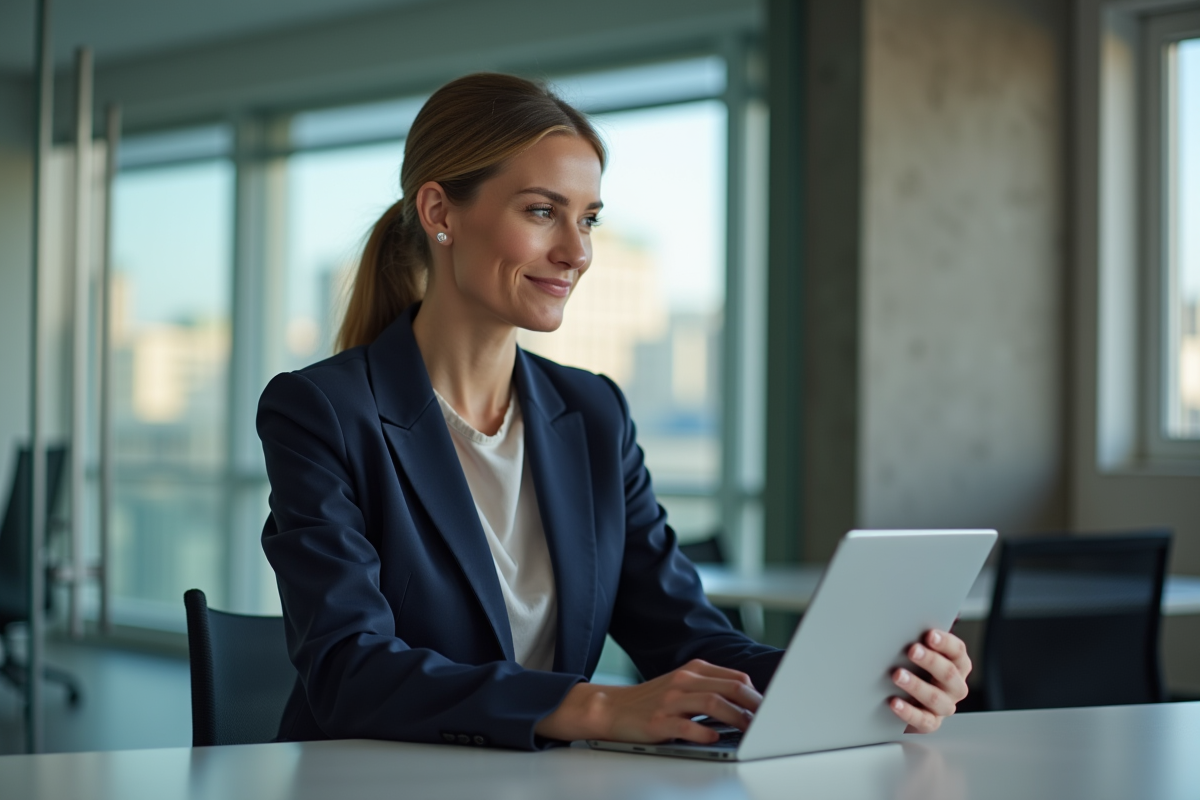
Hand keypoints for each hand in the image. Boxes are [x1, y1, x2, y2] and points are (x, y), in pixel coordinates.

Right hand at [535, 659, 761, 743]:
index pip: (735, 677)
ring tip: (748, 731)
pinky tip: (713, 738)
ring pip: (712, 702)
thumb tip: (747, 702)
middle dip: (753, 705)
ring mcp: (670, 701)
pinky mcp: (658, 722)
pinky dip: (703, 731)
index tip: (770, 709)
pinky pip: (685, 725)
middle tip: (766, 722)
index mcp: (693, 671)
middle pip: (728, 688)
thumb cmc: (651, 700)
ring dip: (735, 717)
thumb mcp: (682, 685)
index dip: (756, 695)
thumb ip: (710, 687)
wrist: (612, 708)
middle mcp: (683, 682)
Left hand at [889, 629, 971, 733]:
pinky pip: (923, 720)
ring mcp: (944, 706)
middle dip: (930, 661)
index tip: (929, 635)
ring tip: (897, 675)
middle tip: (912, 650)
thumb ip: (920, 639)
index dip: (945, 643)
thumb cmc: (916, 668)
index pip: (958, 652)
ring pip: (935, 697)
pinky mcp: (931, 723)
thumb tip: (906, 619)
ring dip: (916, 685)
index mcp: (957, 665)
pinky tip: (894, 702)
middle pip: (948, 673)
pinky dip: (908, 711)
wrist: (910, 699)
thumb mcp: (921, 652)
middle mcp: (955, 686)